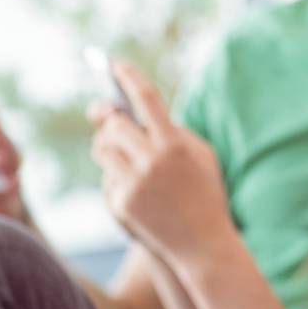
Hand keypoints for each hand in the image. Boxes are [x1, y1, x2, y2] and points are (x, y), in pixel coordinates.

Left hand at [89, 61, 236, 264]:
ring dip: (108, 147)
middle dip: (109, 119)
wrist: (203, 245)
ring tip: (126, 154)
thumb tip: (130, 111)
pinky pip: (106, 177)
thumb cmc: (205, 193)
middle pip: (113, 124)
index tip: (114, 63)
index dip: (128, 77)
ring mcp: (132, 183)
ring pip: (102, 149)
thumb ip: (173, 131)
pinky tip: (138, 191)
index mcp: (175, 144)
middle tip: (106, 114)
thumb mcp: (201, 155)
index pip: (146, 99)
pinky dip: (116, 177)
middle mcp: (151, 161)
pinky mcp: (119, 203)